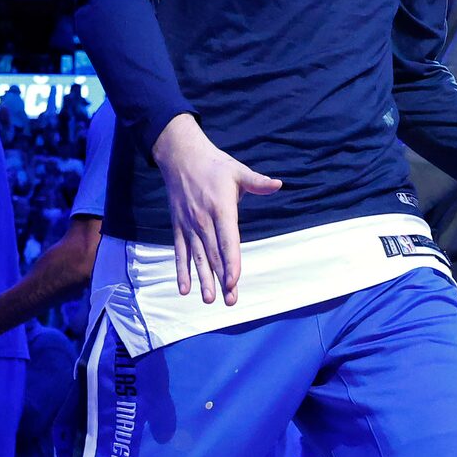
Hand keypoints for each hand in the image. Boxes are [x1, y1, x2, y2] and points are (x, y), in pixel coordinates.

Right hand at [154, 115, 280, 305]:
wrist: (180, 156)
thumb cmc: (214, 165)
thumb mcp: (237, 171)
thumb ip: (257, 181)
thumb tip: (277, 184)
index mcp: (221, 209)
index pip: (227, 240)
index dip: (231, 262)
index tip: (233, 281)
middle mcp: (203, 221)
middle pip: (213, 255)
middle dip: (221, 279)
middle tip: (230, 300)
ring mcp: (189, 226)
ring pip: (197, 258)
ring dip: (203, 280)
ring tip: (208, 299)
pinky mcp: (178, 227)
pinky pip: (180, 252)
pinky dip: (181, 271)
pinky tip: (184, 289)